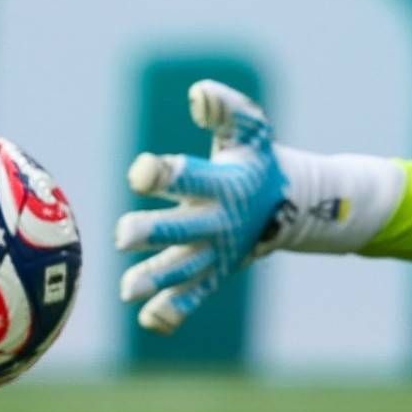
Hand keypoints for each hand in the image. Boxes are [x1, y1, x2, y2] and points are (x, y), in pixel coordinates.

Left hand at [116, 80, 285, 334]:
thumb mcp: (248, 129)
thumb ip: (225, 108)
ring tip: (126, 290)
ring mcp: (216, 252)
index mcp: (222, 183)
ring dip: (156, 278)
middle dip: (154, 232)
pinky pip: (194, 296)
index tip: (141, 172)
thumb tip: (198, 93)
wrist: (290, 205)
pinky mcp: (214, 274)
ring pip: (184, 269)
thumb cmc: (254, 158)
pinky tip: (150, 318)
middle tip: (121, 235)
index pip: (189, 177)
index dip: (164, 173)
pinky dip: (175, 310)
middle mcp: (217, 220)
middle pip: (182, 229)